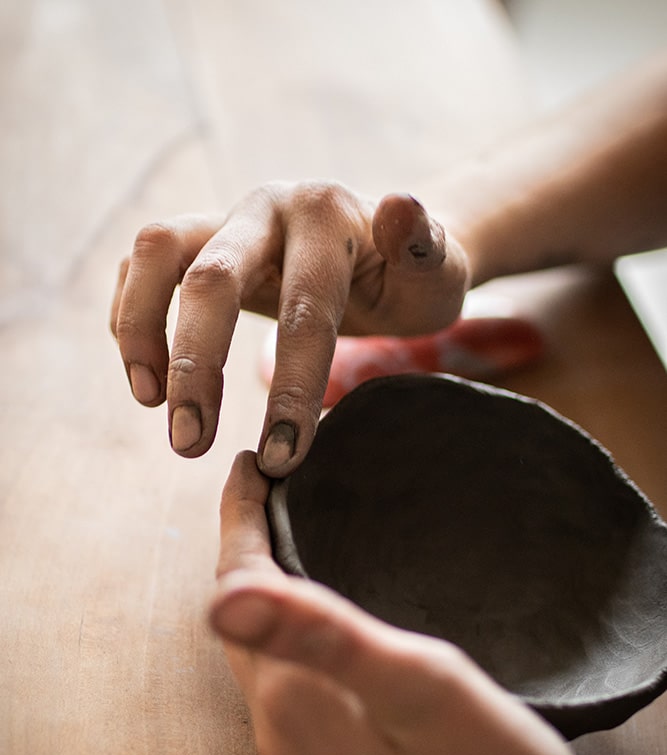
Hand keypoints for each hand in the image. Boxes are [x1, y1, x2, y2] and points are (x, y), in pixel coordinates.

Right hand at [110, 182, 469, 475]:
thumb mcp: (436, 272)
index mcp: (327, 218)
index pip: (304, 310)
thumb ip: (422, 247)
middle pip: (212, 279)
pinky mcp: (199, 238)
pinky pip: (144, 264)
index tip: (283, 458)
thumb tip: (401, 204)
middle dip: (197, 369)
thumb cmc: (412, 280)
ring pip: (157, 253)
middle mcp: (268, 207)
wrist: (382, 251)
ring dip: (141, 332)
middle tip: (190, 446)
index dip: (291, 389)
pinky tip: (149, 378)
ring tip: (151, 404)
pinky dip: (132, 314)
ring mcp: (227, 218)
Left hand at [209, 452, 630, 754]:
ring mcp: (307, 750)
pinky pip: (295, 670)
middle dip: (248, 545)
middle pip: (244, 613)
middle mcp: (281, 726)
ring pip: (268, 643)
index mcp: (288, 698)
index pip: (239, 586)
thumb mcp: (415, 689)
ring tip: (298, 529)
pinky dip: (298, 620)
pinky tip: (331, 610)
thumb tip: (219, 595)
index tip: (250, 463)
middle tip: (273, 485)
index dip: (239, 520)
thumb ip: (320, 636)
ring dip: (272, 582)